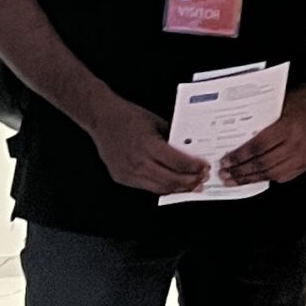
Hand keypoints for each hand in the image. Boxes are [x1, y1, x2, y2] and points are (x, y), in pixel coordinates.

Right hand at [90, 99, 208, 196]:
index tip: (204, 167)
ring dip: (177, 188)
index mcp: (148, 145)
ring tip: (190, 186)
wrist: (101, 117)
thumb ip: (172, 139)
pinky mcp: (121, 177)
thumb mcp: (157, 122)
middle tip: (201, 179)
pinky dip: (162, 187)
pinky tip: (172, 184)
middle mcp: (137, 161)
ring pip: (159, 188)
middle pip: (171, 180)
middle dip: (190, 182)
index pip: (178, 163)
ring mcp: (128, 172)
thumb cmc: (128, 116)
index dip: (194, 168)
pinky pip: (146, 187)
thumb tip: (191, 151)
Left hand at [221, 85, 305, 186]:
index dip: (240, 156)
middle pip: (264, 163)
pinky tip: (251, 179)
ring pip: (271, 173)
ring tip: (233, 180)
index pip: (259, 146)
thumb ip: (255, 123)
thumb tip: (229, 141)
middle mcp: (297, 143)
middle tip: (225, 174)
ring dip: (250, 178)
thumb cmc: (287, 105)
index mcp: (288, 126)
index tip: (225, 162)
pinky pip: (281, 177)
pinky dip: (264, 178)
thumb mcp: (270, 108)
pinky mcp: (305, 164)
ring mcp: (302, 156)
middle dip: (241, 171)